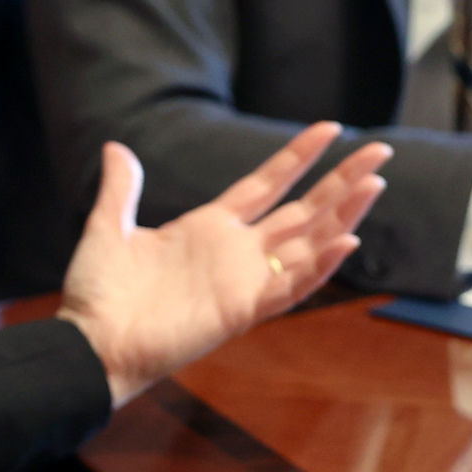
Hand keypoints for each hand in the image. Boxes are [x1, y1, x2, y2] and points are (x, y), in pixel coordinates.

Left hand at [57, 123, 392, 407]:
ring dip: (343, 215)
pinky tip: (346, 240)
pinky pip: (290, 287)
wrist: (90, 342)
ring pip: (308, 243)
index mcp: (209, 228)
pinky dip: (319, 266)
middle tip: (381, 151)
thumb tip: (115, 149)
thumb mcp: (108, 228)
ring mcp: (243, 281)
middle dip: (342, 181)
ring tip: (375, 183)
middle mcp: (236, 253)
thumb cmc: (99, 295)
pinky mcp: (242, 310)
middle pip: (302, 210)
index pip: (267, 184)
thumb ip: (121, 189)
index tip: (329, 129)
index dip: (298, 158)